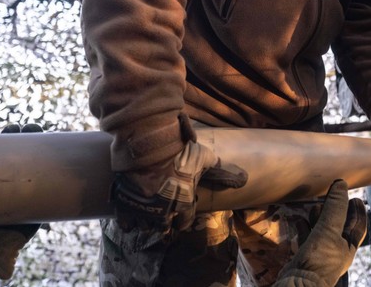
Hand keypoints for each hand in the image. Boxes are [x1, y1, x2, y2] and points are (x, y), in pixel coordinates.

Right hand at [113, 130, 247, 234]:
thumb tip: (245, 179)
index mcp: (183, 203)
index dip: (184, 217)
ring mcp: (143, 209)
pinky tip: (131, 214)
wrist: (149, 143)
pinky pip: (125, 222)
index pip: (185, 222)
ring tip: (148, 213)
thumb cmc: (181, 151)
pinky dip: (128, 220)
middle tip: (164, 213)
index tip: (182, 211)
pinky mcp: (125, 203)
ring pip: (145, 225)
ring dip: (148, 221)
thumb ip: (223, 171)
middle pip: (164, 227)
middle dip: (165, 221)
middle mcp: (163, 212)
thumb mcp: (205, 159)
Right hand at [275, 179, 366, 286]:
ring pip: (322, 229)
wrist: (298, 285)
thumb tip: (341, 183)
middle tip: (332, 194)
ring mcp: (321, 253)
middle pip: (340, 225)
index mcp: (349, 246)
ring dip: (319, 216)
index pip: (359, 225)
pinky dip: (304, 226)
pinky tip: (298, 218)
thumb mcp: (329, 231)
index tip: (355, 196)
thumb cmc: (319, 260)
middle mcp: (337, 250)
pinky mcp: (306, 255)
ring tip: (314, 204)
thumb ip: (335, 208)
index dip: (358, 210)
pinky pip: (307, 236)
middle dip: (336, 209)